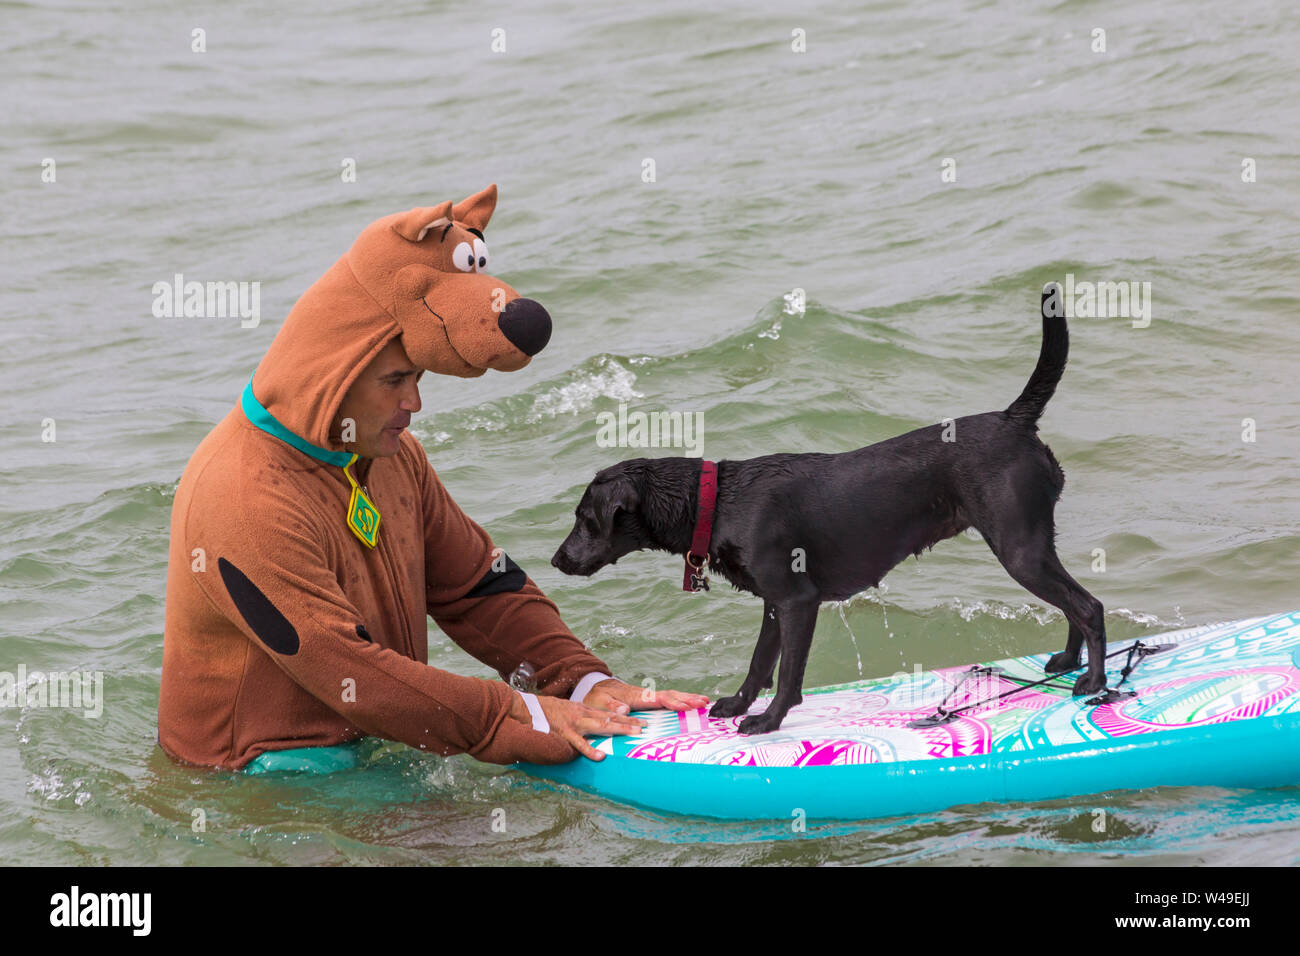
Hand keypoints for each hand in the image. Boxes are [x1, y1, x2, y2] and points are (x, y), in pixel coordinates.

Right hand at [509, 692, 648, 761]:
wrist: (528, 707)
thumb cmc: (548, 711)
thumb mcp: (569, 710)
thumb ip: (583, 717)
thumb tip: (595, 725)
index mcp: (585, 709)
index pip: (610, 713)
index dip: (627, 717)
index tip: (643, 721)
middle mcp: (583, 714)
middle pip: (610, 718)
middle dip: (629, 723)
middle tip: (646, 727)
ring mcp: (575, 723)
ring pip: (601, 725)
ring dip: (619, 729)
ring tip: (634, 733)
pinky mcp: (565, 733)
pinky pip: (579, 744)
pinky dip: (590, 750)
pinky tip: (600, 757)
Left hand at [584, 678, 709, 714]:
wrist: (597, 688)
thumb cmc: (598, 697)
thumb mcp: (600, 701)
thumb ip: (612, 705)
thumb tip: (626, 709)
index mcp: (636, 696)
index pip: (658, 698)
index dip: (672, 702)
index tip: (686, 706)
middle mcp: (646, 694)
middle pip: (670, 695)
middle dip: (687, 698)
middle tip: (704, 702)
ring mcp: (649, 696)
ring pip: (671, 695)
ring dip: (688, 698)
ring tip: (704, 701)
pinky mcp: (649, 699)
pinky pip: (668, 699)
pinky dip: (681, 701)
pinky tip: (690, 704)